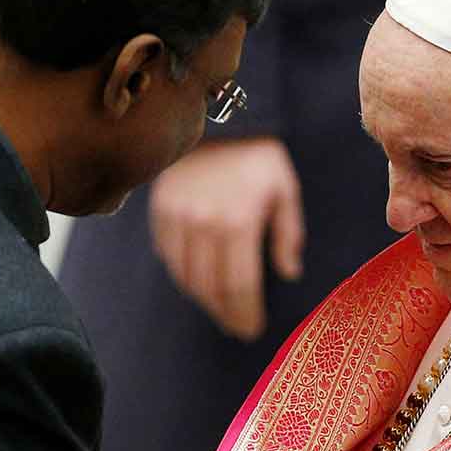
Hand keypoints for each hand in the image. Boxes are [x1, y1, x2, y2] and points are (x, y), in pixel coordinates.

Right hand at [150, 137, 303, 340]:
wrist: (217, 120)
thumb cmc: (258, 157)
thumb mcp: (285, 189)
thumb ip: (288, 233)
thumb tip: (290, 273)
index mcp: (238, 222)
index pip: (239, 285)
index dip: (245, 314)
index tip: (251, 331)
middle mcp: (204, 224)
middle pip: (211, 288)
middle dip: (226, 314)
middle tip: (237, 328)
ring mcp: (177, 219)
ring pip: (186, 277)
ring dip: (204, 300)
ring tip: (221, 310)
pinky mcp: (160, 212)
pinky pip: (169, 256)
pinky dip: (184, 275)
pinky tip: (200, 281)